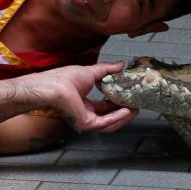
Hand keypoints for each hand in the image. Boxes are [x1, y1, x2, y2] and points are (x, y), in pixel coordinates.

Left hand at [23, 62, 138, 133]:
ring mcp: (86, 121)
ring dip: (124, 117)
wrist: (54, 85)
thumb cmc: (65, 79)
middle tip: (136, 105)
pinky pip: (106, 123)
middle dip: (123, 112)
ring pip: (110, 123)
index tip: (129, 98)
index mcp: (84, 105)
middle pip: (109, 117)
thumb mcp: (91, 72)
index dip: (118, 103)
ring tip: (135, 109)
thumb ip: (107, 70)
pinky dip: (118, 117)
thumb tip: (121, 65)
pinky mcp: (86, 124)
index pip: (104, 108)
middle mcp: (85, 115)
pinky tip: (128, 110)